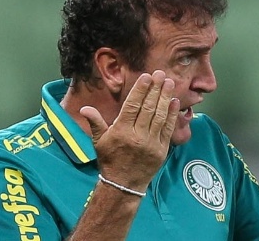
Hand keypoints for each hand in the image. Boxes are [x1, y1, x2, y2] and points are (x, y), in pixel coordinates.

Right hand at [79, 70, 180, 191]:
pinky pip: (167, 129)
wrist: (123, 184)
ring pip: (160, 116)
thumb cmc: (110, 160)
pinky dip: (171, 115)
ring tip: (168, 83)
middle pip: (148, 108)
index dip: (140, 90)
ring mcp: (151, 144)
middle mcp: (137, 137)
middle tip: (160, 74)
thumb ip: (95, 123)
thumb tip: (85, 109)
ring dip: (165, 98)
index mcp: (121, 132)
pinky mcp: (161, 150)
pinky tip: (174, 101)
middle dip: (155, 89)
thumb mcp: (98, 142)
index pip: (132, 106)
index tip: (146, 77)